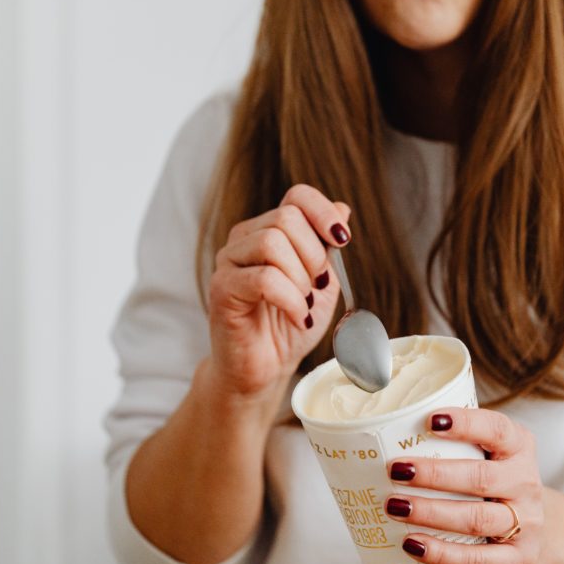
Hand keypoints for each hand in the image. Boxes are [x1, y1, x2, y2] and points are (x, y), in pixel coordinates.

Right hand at [206, 184, 351, 397]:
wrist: (266, 367)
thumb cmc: (291, 324)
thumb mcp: (323, 282)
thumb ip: (328, 247)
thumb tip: (342, 208)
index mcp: (269, 229)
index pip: (297, 196)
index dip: (323, 212)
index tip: (342, 240)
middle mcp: (245, 238)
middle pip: (287, 218)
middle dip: (314, 255)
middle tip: (318, 287)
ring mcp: (229, 261)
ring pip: (271, 243)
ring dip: (301, 279)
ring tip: (305, 305)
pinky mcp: (221, 288)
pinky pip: (263, 279)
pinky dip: (291, 300)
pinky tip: (298, 317)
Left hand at [384, 408, 544, 563]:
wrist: (540, 529)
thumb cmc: (497, 480)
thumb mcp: (489, 452)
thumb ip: (455, 441)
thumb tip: (386, 434)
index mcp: (518, 446)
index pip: (496, 430)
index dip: (465, 423)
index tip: (430, 420)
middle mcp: (525, 482)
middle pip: (481, 478)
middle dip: (435, 474)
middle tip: (396, 470)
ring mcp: (526, 523)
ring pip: (477, 519)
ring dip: (431, 513)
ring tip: (395, 506)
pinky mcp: (518, 558)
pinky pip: (479, 560)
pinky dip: (443, 554)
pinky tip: (413, 544)